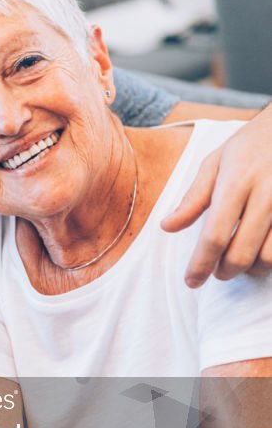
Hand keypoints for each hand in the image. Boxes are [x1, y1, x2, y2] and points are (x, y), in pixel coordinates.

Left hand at [161, 106, 271, 287]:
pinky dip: (269, 260)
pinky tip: (258, 252)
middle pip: (241, 254)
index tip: (191, 281)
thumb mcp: (215, 163)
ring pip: (268, 260)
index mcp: (237, 182)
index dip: (200, 264)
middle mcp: (266, 196)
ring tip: (238, 260)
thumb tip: (167, 227)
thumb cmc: (249, 146)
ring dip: (249, 269)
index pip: (215, 235)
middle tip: (215, 271)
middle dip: (223, 272)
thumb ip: (193, 198)